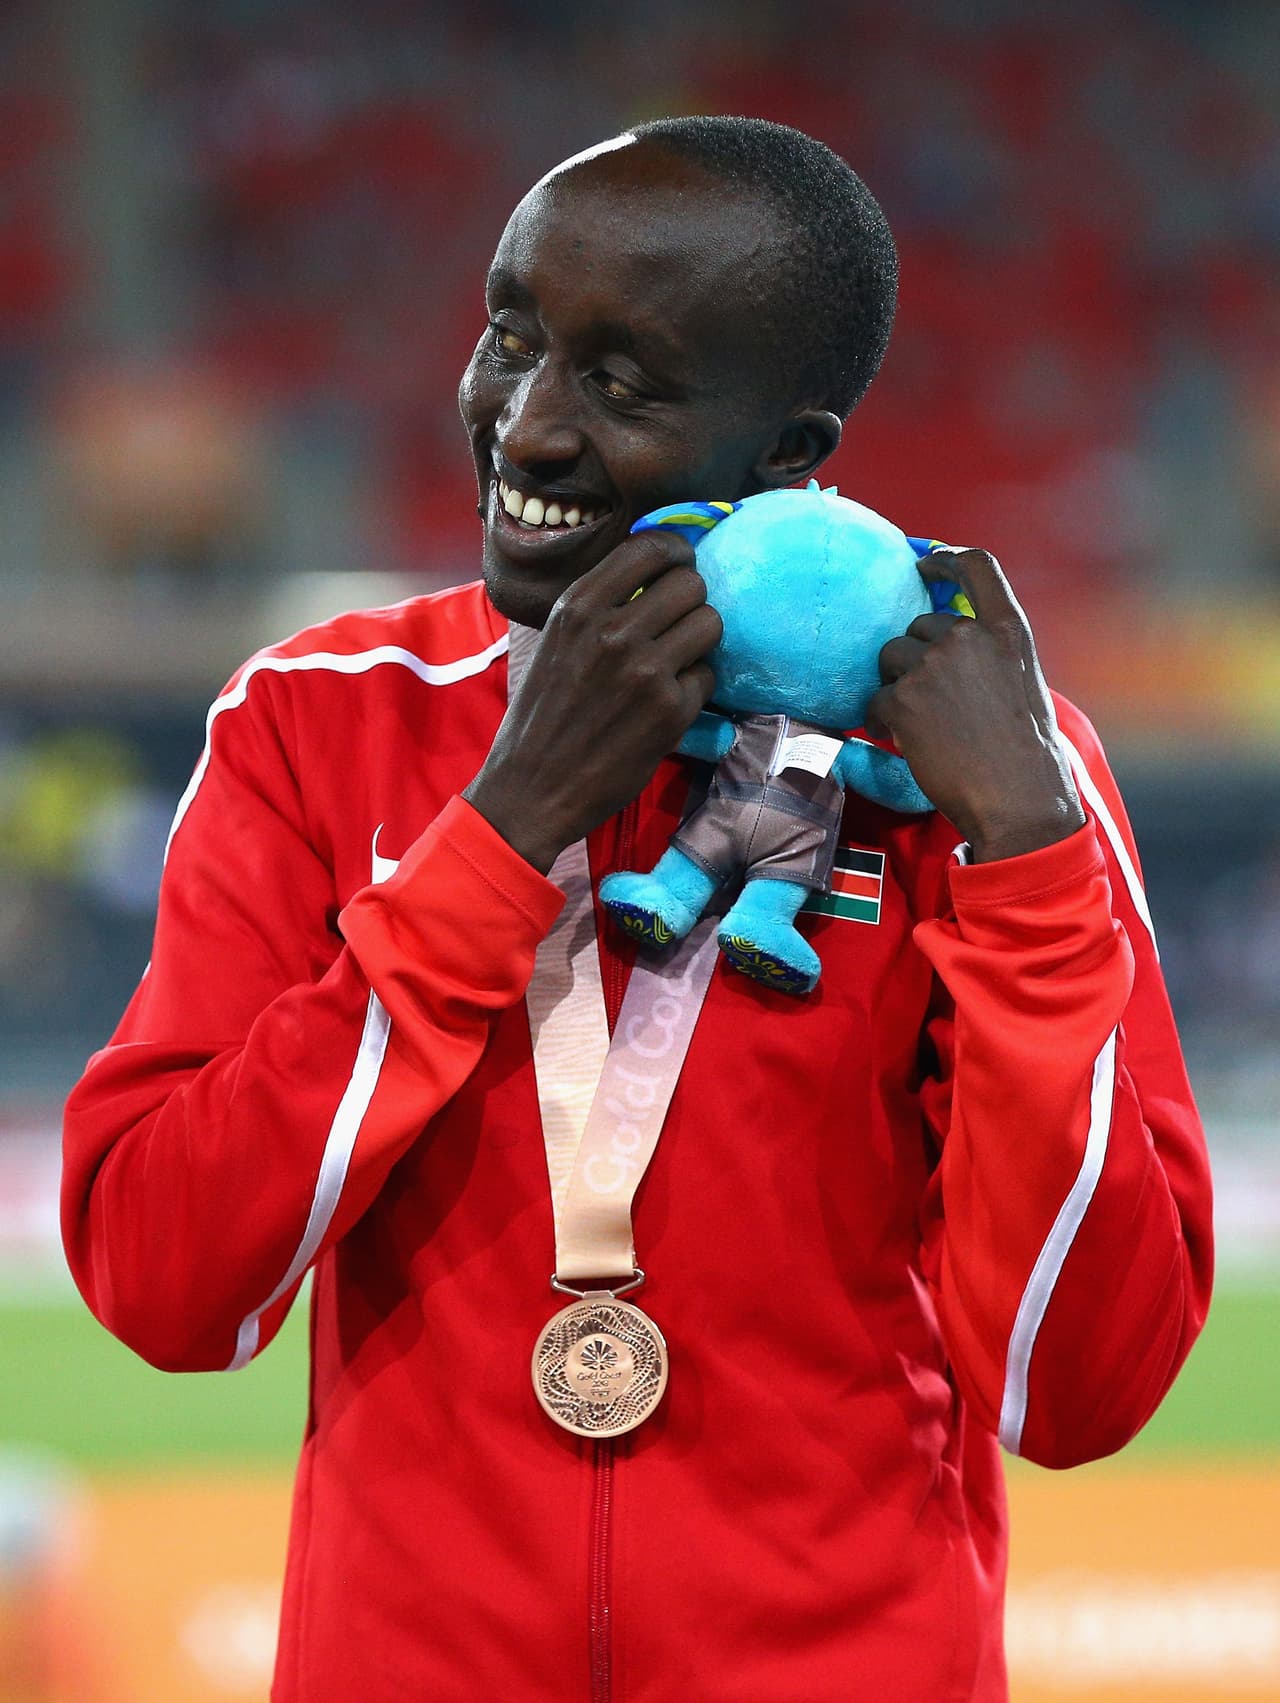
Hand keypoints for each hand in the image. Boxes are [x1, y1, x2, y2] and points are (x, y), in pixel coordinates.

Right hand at [464, 531, 721, 871]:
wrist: (532, 787)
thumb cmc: (543, 713)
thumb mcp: (555, 641)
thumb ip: (598, 605)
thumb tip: (652, 568)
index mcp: (578, 606)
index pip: (651, 548)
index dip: (677, 553)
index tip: (679, 566)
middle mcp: (613, 632)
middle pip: (691, 584)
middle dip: (691, 600)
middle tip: (679, 621)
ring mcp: (646, 672)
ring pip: (710, 624)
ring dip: (700, 640)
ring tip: (678, 658)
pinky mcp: (670, 712)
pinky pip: (707, 676)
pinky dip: (694, 687)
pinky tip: (667, 701)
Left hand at [867, 548, 1085, 862]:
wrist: (1019, 799)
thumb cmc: (1025, 752)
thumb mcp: (1021, 682)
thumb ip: (988, 653)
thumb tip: (950, 643)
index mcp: (1008, 630)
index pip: (977, 566)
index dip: (945, 558)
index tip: (923, 563)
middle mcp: (969, 637)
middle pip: (920, 626)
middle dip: (916, 657)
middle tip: (930, 700)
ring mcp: (933, 665)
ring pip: (892, 658)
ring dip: (897, 686)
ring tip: (917, 722)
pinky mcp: (903, 698)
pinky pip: (874, 698)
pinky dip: (881, 718)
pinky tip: (899, 739)